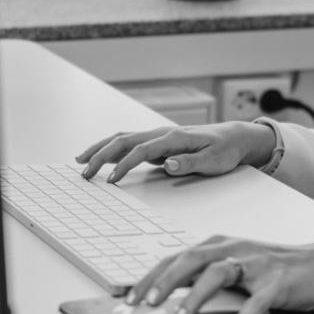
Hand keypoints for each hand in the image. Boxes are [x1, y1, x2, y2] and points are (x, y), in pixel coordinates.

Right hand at [76, 121, 274, 183]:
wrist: (233, 138)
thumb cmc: (224, 151)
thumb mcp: (214, 162)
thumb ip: (190, 163)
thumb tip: (168, 164)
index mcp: (174, 138)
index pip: (142, 150)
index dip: (125, 165)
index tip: (111, 180)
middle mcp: (162, 133)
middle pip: (125, 140)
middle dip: (101, 155)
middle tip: (84, 173)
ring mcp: (158, 136)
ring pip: (122, 139)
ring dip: (100, 149)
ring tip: (80, 161)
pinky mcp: (157, 143)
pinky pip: (128, 144)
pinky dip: (110, 149)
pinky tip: (98, 158)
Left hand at [129, 235, 313, 313]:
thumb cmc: (272, 268)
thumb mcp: (234, 265)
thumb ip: (203, 275)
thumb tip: (165, 293)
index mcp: (220, 245)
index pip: (177, 257)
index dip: (152, 276)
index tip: (129, 297)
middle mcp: (234, 250)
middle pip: (193, 259)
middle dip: (166, 281)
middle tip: (146, 303)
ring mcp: (257, 265)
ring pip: (219, 273)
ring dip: (196, 296)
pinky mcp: (278, 283)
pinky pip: (258, 300)